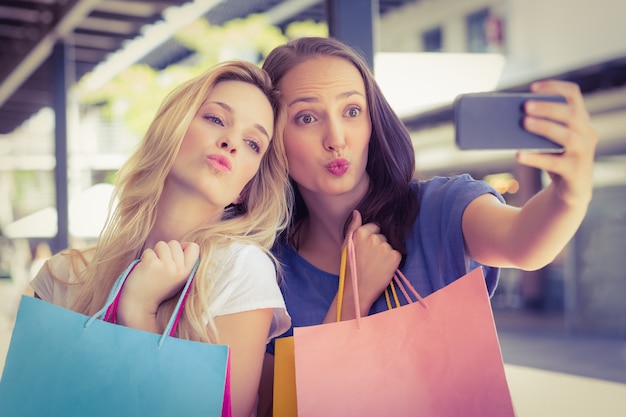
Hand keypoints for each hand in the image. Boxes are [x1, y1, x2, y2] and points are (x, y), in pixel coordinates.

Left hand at [119, 240, 199, 320]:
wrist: (140, 305)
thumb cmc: (158, 290)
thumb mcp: (178, 280)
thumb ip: (182, 264)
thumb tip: (182, 244)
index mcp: (187, 272)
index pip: (194, 247)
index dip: (184, 246)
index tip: (175, 255)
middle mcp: (178, 268)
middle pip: (175, 243)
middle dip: (166, 250)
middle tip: (160, 265)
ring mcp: (165, 266)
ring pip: (162, 244)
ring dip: (155, 253)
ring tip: (153, 267)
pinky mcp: (151, 264)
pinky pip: (149, 251)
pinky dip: (145, 258)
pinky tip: (145, 270)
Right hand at [342, 210, 400, 314]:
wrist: (357, 290)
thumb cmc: (350, 269)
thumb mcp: (346, 246)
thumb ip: (352, 227)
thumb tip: (357, 212)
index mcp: (360, 232)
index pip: (374, 227)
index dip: (371, 239)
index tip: (367, 251)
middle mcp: (373, 237)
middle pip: (383, 236)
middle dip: (379, 246)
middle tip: (371, 260)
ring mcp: (385, 246)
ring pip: (390, 245)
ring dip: (385, 254)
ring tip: (376, 266)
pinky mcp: (394, 256)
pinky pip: (397, 254)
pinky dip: (392, 261)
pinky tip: (383, 269)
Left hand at [517, 80, 596, 206]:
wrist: (569, 192)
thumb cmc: (555, 160)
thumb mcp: (548, 141)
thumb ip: (537, 128)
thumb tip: (509, 118)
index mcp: (580, 120)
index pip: (574, 95)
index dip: (554, 87)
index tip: (532, 87)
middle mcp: (587, 134)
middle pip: (571, 114)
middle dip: (547, 108)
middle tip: (524, 106)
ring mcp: (584, 154)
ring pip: (568, 137)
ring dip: (545, 128)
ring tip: (524, 123)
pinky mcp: (575, 173)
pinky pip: (556, 164)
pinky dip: (536, 158)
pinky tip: (518, 154)